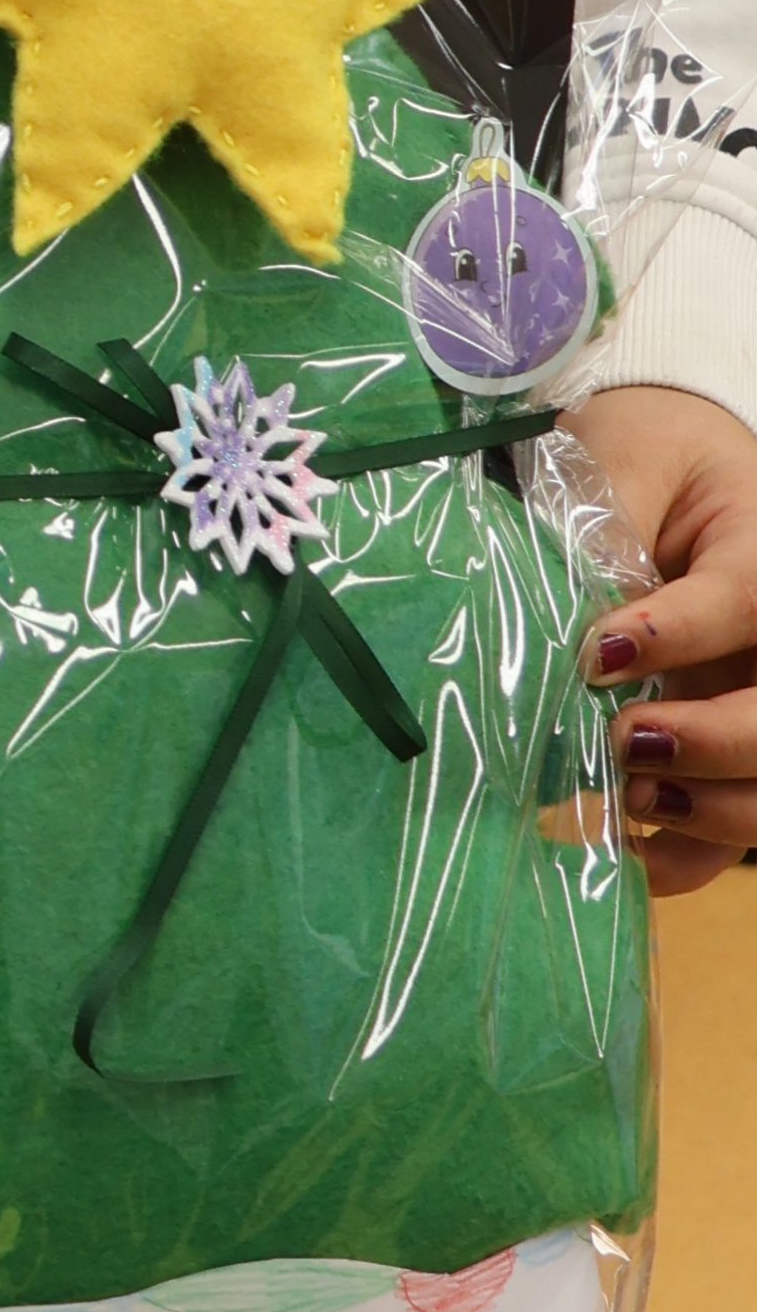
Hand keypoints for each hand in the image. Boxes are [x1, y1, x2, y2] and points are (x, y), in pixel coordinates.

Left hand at [572, 382, 756, 895]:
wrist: (669, 464)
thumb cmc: (642, 456)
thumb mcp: (619, 463)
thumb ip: (601, 535)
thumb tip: (571, 634)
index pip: (746, 600)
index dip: (677, 636)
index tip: (598, 654)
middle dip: (713, 741)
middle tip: (626, 738)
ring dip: (711, 809)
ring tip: (633, 795)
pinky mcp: (737, 747)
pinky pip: (739, 826)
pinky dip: (689, 854)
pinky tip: (630, 846)